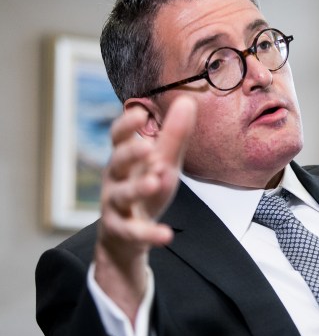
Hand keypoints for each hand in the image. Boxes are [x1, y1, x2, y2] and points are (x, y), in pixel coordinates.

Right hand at [94, 96, 195, 321]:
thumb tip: (187, 99)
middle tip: (148, 147)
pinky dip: (148, 233)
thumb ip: (173, 135)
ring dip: (137, 188)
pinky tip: (165, 235)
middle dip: (130, 154)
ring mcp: (116, 205)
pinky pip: (133, 231)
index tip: (139, 111)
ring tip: (155, 182)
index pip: (118, 137)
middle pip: (116, 163)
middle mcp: (116, 179)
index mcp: (125, 158)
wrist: (127, 236)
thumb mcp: (163, 161)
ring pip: (121, 195)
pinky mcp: (122, 230)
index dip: (126, 125)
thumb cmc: (145, 188)